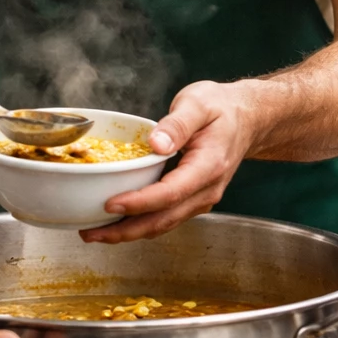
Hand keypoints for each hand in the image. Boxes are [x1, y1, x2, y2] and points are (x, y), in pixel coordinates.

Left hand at [80, 80, 254, 244]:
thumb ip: (177, 124)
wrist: (247, 120)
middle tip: (90, 233)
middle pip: (163, 219)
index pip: (170, 192)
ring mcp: (200, 198)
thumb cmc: (221, 109)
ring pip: (162, 224)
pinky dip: (139, 223)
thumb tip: (156, 144)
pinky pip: (164, 217)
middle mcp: (206, 190)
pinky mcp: (191, 199)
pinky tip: (116, 221)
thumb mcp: (199, 104)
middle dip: (125, 231)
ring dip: (129, 232)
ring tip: (94, 233)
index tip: (110, 205)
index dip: (139, 203)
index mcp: (208, 166)